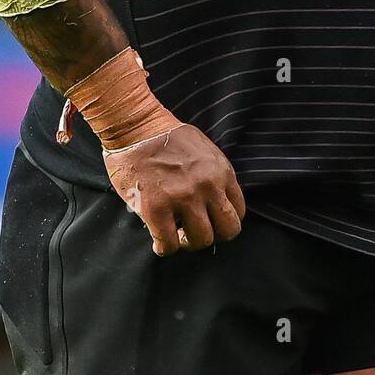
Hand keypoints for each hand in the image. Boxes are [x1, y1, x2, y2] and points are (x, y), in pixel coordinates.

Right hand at [104, 125, 245, 256]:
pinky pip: (169, 244)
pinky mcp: (157, 208)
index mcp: (221, 171)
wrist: (136, 127)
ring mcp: (183, 197)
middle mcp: (208, 186)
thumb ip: (213, 175)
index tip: (208, 220)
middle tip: (194, 232)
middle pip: (228, 231)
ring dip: (187, 243)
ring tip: (175, 235)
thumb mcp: (203, 151)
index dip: (221, 220)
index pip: (238, 211)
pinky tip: (158, 241)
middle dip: (212, 236)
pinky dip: (164, 247)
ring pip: (201, 241)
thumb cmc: (166, 137)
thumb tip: (212, 202)